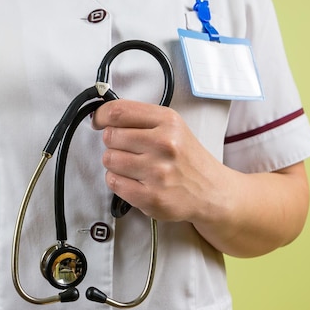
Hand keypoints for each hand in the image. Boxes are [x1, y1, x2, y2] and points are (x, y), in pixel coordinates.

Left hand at [92, 99, 227, 222]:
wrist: (211, 191)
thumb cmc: (186, 158)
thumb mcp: (172, 127)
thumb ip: (140, 118)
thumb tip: (103, 116)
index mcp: (168, 122)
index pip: (118, 111)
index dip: (101, 116)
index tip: (99, 121)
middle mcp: (164, 145)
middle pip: (110, 136)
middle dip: (113, 142)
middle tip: (127, 149)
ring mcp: (158, 172)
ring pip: (109, 159)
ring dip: (114, 163)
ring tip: (133, 166)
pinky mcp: (151, 197)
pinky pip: (113, 182)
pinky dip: (117, 181)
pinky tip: (133, 180)